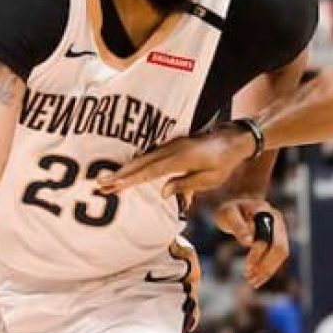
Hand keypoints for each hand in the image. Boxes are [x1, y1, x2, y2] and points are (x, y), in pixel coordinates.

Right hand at [95, 129, 253, 196]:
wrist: (232, 140)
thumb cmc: (223, 163)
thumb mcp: (209, 180)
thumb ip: (185, 185)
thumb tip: (162, 193)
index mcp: (181, 159)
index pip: (151, 171)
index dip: (131, 179)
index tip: (114, 186)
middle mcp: (172, 149)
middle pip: (141, 163)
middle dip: (120, 175)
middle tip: (100, 185)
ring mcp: (170, 145)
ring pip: (143, 158)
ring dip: (125, 170)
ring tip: (107, 181)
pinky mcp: (171, 145)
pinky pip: (150, 156)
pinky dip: (136, 165)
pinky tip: (126, 172)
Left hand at [213, 199, 288, 287]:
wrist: (239, 202)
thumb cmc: (231, 208)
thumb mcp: (228, 214)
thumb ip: (238, 226)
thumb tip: (249, 242)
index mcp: (266, 212)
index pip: (267, 238)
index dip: (258, 254)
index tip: (246, 267)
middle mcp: (277, 221)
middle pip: (280, 248)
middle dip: (267, 266)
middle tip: (251, 279)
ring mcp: (280, 229)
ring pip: (282, 254)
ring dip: (269, 270)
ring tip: (253, 282)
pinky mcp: (279, 238)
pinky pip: (278, 256)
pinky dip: (269, 268)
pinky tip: (256, 277)